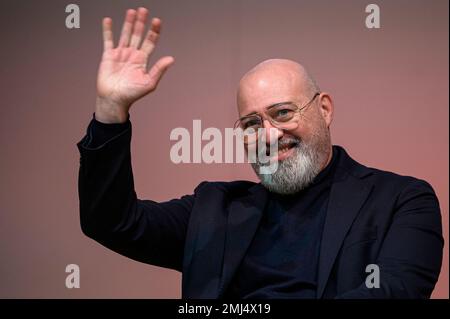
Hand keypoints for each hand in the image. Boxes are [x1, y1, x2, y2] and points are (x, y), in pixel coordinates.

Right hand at [95, 7, 173, 122]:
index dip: (154, 31)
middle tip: (144, 10)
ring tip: (131, 11)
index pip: (150, 42)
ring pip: (125, 34)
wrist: (114, 100)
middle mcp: (133, 55)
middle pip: (138, 35)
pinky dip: (108, 30)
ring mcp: (121, 54)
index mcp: (143, 60)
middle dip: (141, 23)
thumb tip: (171, 59)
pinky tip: (108, 20)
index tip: (157, 21)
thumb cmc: (132, 94)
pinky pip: (108, 40)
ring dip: (128, 23)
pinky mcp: (108, 56)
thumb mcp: (149, 83)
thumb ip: (159, 70)